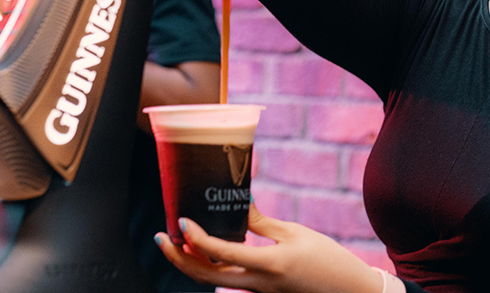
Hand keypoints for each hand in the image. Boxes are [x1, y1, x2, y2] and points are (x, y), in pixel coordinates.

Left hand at [156, 206, 382, 292]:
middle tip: (162, 238)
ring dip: (190, 264)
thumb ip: (262, 223)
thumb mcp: (296, 233)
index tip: (182, 220)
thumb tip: (237, 205)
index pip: (220, 254)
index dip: (196, 238)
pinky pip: (228, 281)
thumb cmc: (328, 260)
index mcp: (269, 265)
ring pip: (212, 282)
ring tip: (178, 242)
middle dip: (177, 259)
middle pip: (204, 277)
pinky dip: (211, 267)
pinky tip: (207, 249)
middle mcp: (258, 284)